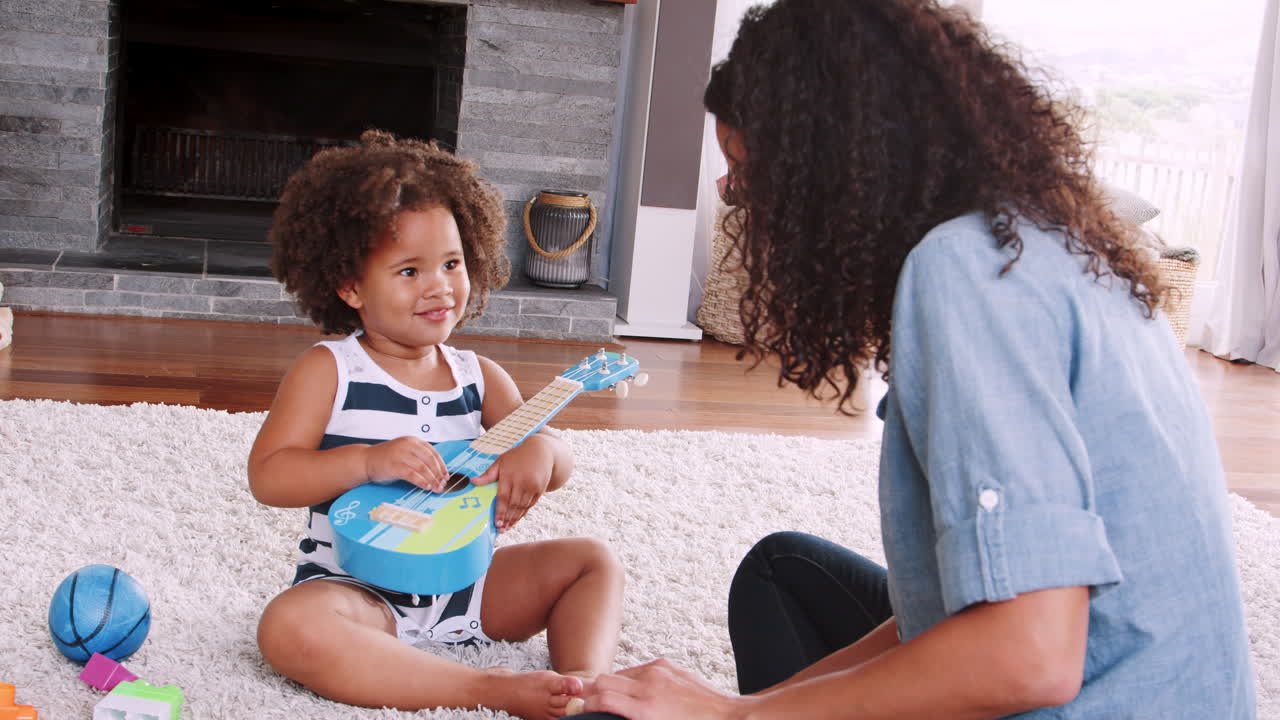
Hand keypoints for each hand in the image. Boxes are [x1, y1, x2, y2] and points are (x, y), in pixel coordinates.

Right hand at [362, 436, 448, 491]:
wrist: (366, 460)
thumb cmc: (387, 458)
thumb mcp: (405, 452)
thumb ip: (419, 457)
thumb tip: (437, 472)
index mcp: (413, 441)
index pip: (433, 453)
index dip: (442, 466)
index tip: (446, 476)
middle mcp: (408, 445)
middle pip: (430, 460)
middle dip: (438, 474)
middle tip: (442, 484)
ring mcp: (400, 454)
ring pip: (422, 468)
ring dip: (432, 480)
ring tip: (436, 488)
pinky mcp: (394, 465)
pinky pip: (412, 474)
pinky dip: (421, 481)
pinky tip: (426, 487)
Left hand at [471, 434, 554, 531]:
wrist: (542, 451)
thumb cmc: (518, 456)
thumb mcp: (501, 461)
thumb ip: (488, 474)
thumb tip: (473, 481)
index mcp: (510, 475)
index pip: (503, 497)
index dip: (500, 512)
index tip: (496, 523)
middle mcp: (522, 482)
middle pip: (513, 505)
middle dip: (507, 518)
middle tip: (500, 529)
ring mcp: (533, 487)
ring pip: (522, 507)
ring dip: (515, 519)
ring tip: (507, 528)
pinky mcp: (540, 490)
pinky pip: (530, 505)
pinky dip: (523, 513)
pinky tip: (517, 520)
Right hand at [581, 659, 744, 719]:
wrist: (727, 716)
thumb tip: (615, 717)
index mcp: (646, 708)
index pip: (601, 699)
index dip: (585, 706)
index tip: (579, 712)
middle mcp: (649, 685)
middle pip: (603, 681)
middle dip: (591, 693)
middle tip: (585, 703)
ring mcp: (657, 671)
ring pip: (619, 674)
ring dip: (610, 686)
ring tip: (609, 700)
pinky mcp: (665, 665)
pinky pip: (637, 670)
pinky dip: (629, 681)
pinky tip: (634, 693)